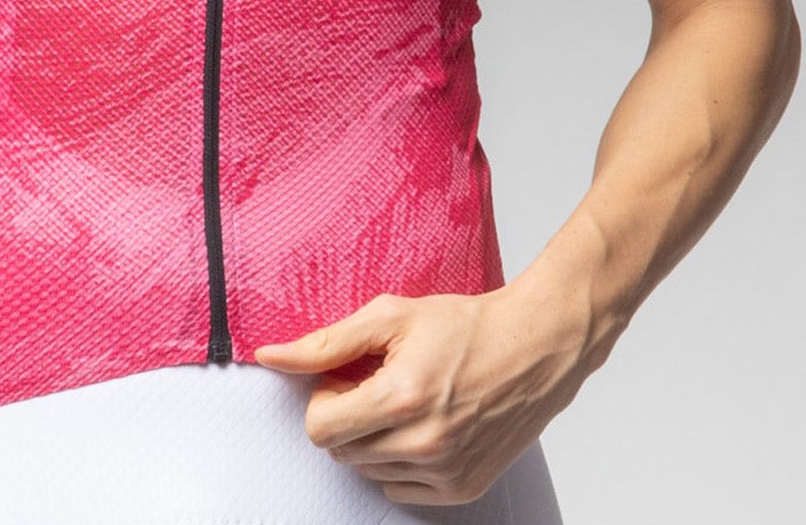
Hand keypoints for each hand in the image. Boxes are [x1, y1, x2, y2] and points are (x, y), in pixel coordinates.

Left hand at [250, 280, 591, 507]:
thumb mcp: (390, 317)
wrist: (534, 348)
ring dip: (376, 438)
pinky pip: (400, 488)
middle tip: (381, 382)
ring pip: (369, 470)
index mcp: (399, 399)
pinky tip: (427, 424)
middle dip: (349, 415)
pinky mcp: (462, 489)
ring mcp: (444, 472)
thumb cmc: (464, 325)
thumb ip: (326, 342)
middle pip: (341, 450)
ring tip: (409, 399)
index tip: (350, 376)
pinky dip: (402, 461)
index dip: (327, 397)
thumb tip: (271, 357)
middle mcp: (422, 444)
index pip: (319, 428)